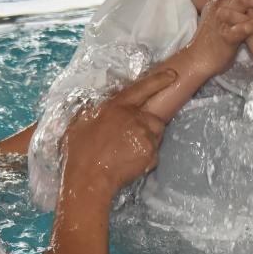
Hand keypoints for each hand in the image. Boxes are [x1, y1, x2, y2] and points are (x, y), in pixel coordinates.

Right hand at [61, 69, 175, 197]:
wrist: (89, 178)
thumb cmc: (79, 152)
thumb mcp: (79, 123)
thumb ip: (93, 112)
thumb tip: (96, 108)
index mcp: (116, 106)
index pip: (141, 88)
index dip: (159, 80)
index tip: (173, 75)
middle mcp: (134, 117)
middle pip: (154, 118)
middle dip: (149, 126)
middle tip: (132, 139)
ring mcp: (144, 135)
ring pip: (156, 135)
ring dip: (148, 141)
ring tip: (129, 152)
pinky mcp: (150, 153)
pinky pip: (153, 154)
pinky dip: (145, 158)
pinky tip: (130, 164)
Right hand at [187, 0, 252, 75]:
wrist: (201, 58)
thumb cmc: (210, 36)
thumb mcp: (212, 13)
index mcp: (216, 2)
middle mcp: (218, 8)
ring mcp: (222, 22)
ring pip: (238, 6)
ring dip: (251, 1)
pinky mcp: (227, 38)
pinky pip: (240, 29)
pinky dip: (252, 24)